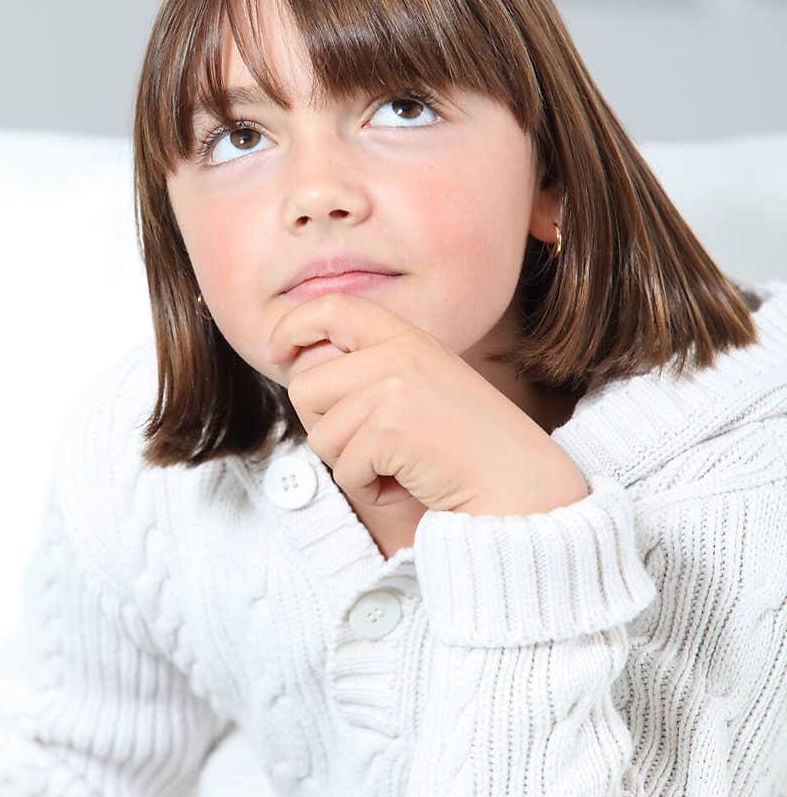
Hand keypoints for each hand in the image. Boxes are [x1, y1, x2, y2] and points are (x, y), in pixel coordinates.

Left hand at [265, 292, 589, 516]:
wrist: (520, 483)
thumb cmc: (471, 446)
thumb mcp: (425, 386)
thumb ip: (375, 371)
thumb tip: (303, 372)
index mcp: (407, 336)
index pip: (332, 307)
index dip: (293, 326)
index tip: (277, 350)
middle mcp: (397, 353)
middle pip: (306, 387)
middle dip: (327, 428)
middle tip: (375, 447)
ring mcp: (392, 388)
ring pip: (321, 436)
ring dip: (353, 466)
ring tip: (401, 466)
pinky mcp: (389, 428)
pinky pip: (345, 470)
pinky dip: (371, 490)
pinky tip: (409, 483)